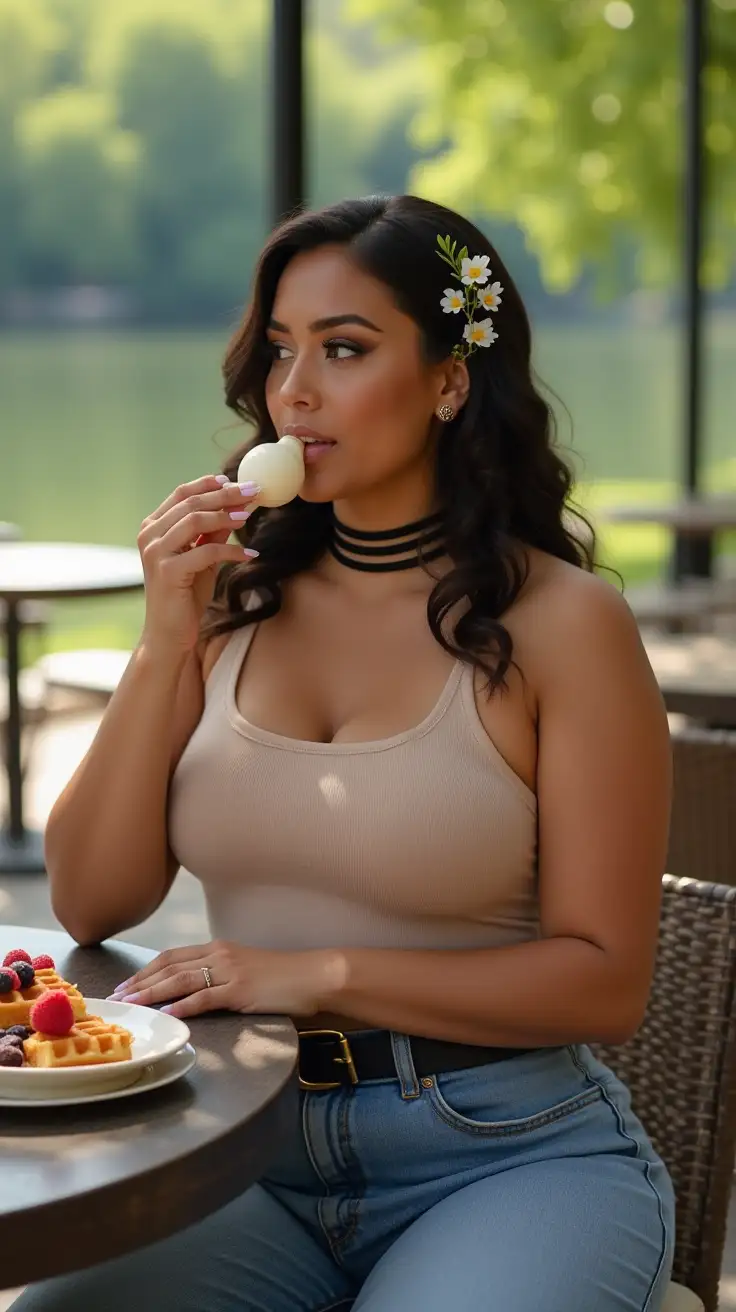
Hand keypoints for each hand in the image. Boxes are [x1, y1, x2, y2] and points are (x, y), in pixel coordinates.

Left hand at [107, 940, 347, 1019]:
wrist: (314, 975)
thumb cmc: (283, 976)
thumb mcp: (245, 970)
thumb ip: (220, 976)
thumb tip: (195, 992)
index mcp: (219, 948)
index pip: (172, 956)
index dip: (146, 970)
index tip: (126, 983)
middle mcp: (220, 955)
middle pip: (169, 965)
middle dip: (140, 981)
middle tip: (118, 996)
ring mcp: (230, 972)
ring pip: (181, 980)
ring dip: (152, 993)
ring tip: (132, 1004)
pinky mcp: (240, 990)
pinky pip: (205, 998)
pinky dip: (182, 1007)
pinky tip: (167, 1015)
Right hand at [137, 475, 260, 656]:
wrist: (169, 635)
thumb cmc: (184, 596)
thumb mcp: (202, 558)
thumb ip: (213, 533)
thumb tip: (238, 507)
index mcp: (153, 527)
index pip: (182, 494)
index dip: (209, 484)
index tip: (236, 481)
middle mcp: (149, 535)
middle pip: (191, 503)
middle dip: (225, 495)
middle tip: (253, 491)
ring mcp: (156, 553)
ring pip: (195, 520)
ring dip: (227, 516)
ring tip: (249, 517)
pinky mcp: (168, 571)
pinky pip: (206, 551)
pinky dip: (231, 550)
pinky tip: (250, 554)